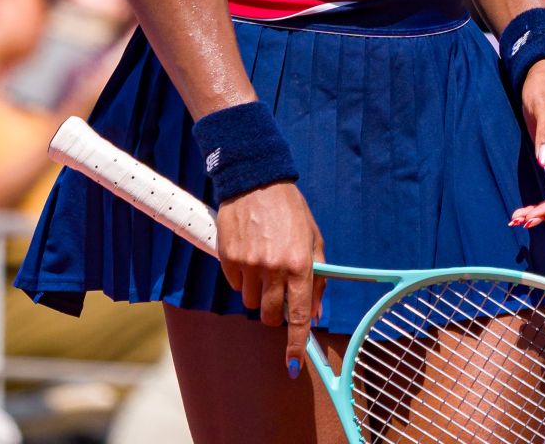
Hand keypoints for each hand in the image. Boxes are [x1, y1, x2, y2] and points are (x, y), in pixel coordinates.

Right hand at [215, 181, 325, 377]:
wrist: (256, 182)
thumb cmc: (290, 211)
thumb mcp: (313, 238)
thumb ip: (316, 277)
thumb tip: (314, 312)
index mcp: (300, 263)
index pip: (299, 315)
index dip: (297, 343)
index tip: (294, 363)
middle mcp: (274, 268)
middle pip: (268, 315)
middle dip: (273, 312)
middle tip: (277, 293)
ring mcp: (249, 265)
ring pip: (250, 301)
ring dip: (257, 291)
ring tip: (263, 262)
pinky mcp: (228, 259)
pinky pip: (235, 285)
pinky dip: (242, 277)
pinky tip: (249, 253)